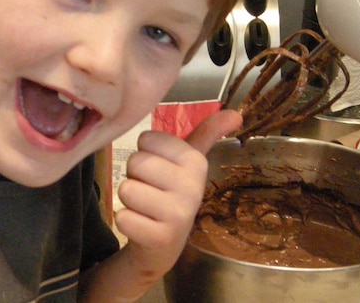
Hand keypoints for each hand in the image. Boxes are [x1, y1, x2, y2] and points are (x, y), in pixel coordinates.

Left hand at [113, 109, 241, 280]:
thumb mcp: (188, 163)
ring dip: (129, 199)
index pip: (146, 139)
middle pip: (135, 162)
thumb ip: (207, 134)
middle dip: (135, 176)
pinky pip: (122, 217)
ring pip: (126, 188)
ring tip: (145, 207)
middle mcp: (192, 187)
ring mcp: (178, 215)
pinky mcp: (160, 238)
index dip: (145, 152)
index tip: (158, 169)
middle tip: (151, 189)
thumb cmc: (170, 193)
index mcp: (197, 162)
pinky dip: (125, 221)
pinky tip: (141, 225)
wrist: (163, 244)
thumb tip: (236, 114)